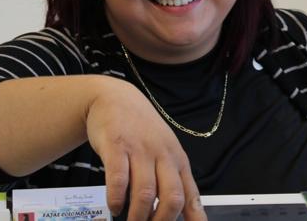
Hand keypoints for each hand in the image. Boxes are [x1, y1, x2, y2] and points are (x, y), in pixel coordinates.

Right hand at [85, 78, 206, 220]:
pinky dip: (116, 198)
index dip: (192, 219)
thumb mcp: (165, 151)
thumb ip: (174, 181)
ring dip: (138, 215)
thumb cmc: (142, 130)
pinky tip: (114, 206)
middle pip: (172, 196)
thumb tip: (190, 214)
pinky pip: (118, 178)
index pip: (190, 195)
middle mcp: (162, 154)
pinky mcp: (116, 146)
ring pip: (145, 192)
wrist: (115, 98)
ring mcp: (140, 150)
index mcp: (177, 159)